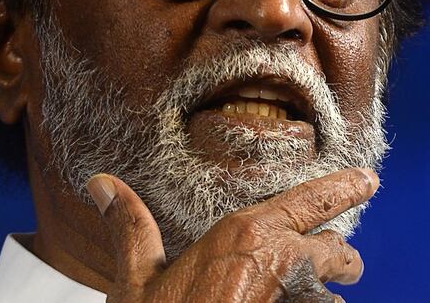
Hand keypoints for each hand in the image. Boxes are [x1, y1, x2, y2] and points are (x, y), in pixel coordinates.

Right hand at [86, 168, 378, 301]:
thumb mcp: (137, 281)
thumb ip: (130, 228)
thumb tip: (103, 184)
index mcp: (245, 239)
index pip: (311, 202)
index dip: (344, 187)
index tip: (366, 179)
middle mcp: (283, 268)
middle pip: (339, 253)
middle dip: (341, 256)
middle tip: (337, 259)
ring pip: (335, 296)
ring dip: (321, 296)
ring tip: (298, 300)